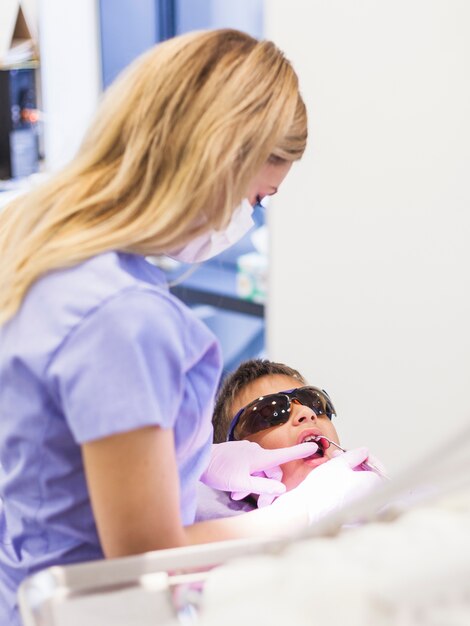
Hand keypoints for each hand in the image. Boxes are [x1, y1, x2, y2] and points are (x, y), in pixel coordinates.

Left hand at [200, 440, 318, 504]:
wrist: (199, 460)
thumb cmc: (219, 471)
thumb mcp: (242, 483)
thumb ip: (262, 487)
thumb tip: (282, 490)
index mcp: (259, 457)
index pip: (285, 454)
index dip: (300, 451)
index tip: (315, 445)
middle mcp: (255, 452)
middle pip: (271, 471)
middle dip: (269, 488)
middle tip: (261, 505)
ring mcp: (246, 452)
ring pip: (259, 471)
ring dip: (255, 485)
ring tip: (239, 497)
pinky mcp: (238, 455)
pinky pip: (249, 468)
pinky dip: (246, 479)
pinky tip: (235, 490)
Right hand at [270, 447, 382, 523]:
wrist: (307, 512)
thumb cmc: (322, 490)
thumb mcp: (338, 463)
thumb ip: (354, 455)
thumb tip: (363, 452)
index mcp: (374, 484)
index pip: (378, 468)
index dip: (367, 458)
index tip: (358, 455)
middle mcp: (374, 501)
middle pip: (374, 481)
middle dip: (361, 468)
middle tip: (346, 461)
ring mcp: (365, 513)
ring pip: (366, 492)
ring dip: (356, 480)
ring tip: (339, 472)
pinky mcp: (355, 520)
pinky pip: (358, 503)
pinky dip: (352, 492)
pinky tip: (338, 486)